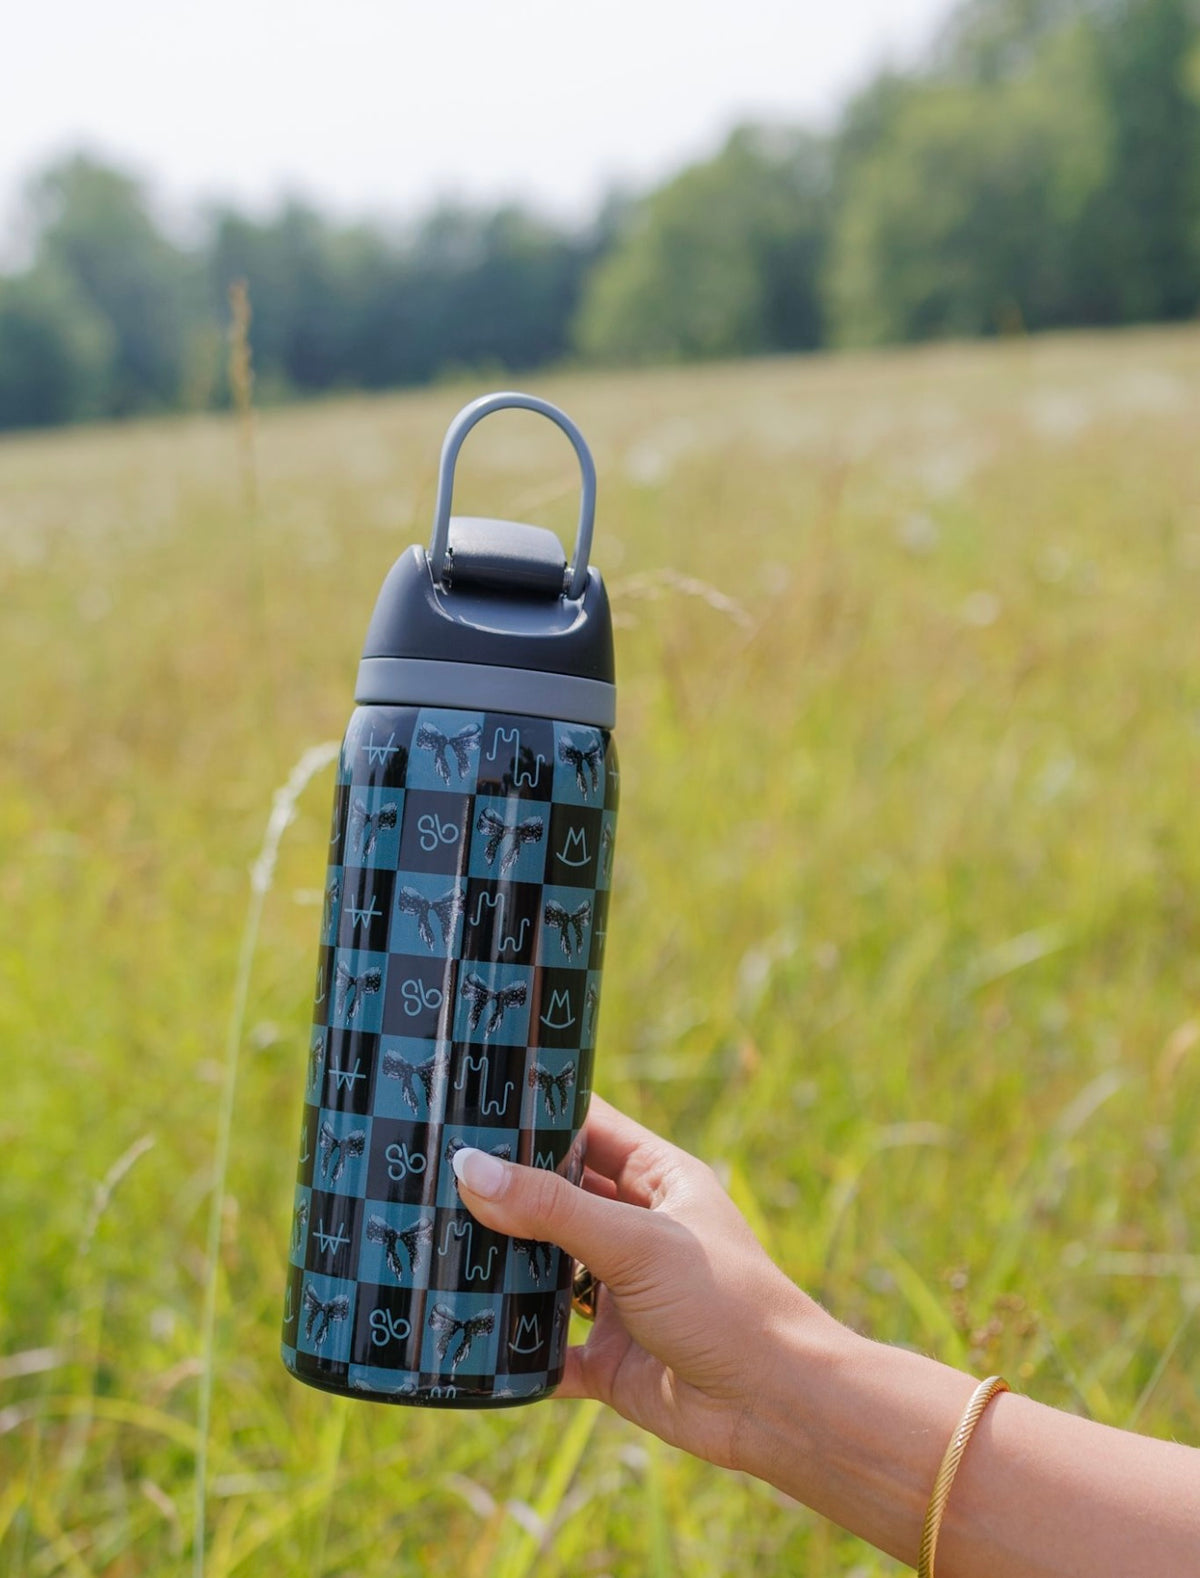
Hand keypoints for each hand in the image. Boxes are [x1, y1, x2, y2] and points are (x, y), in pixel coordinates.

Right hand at [450, 1095, 830, 1470]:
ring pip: (546, 1270)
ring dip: (502, 1264)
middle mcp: (637, 1231)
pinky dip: (512, 1347)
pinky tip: (462, 1335)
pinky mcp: (608, 1357)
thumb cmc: (726, 1302)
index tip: (472, 1095)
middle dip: (504, 1190)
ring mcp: (620, 1294)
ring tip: (428, 1240)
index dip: (538, 1111)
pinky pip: (547, 1348)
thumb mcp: (636, 1243)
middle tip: (430, 1171)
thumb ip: (553, 1209)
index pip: (590, 1126)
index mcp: (659, 1180)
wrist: (776, 1407)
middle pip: (558, 1198)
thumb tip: (469, 1169)